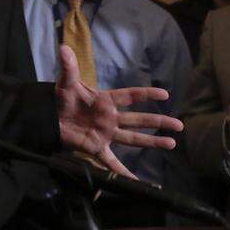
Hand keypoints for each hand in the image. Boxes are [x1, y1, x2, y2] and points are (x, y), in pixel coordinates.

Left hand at [55, 45, 181, 177]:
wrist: (49, 117)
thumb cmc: (61, 98)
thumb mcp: (66, 82)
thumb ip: (68, 67)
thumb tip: (63, 48)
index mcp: (105, 100)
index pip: (130, 96)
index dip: (146, 95)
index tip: (165, 94)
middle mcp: (110, 118)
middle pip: (138, 119)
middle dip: (159, 122)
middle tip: (179, 125)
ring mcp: (106, 134)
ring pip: (133, 139)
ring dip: (152, 142)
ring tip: (172, 144)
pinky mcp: (97, 147)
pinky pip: (112, 162)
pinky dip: (123, 173)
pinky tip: (137, 182)